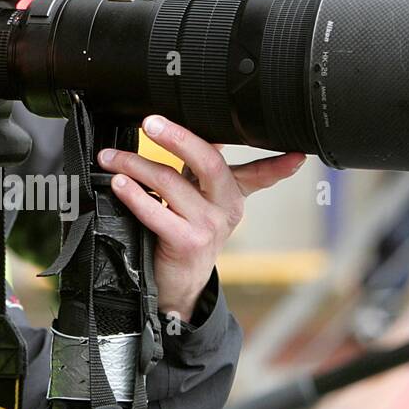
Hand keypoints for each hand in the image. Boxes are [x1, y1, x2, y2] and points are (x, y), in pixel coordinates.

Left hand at [97, 115, 305, 320]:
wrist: (178, 285)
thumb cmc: (184, 235)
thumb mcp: (199, 200)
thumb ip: (199, 169)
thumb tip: (183, 128)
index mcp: (232, 194)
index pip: (259, 173)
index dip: (278, 165)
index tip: (296, 156)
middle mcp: (226, 208)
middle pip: (209, 163)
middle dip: (178, 137)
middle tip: (152, 122)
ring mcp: (208, 226)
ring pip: (171, 183)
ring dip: (135, 165)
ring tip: (112, 157)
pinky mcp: (187, 242)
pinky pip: (156, 212)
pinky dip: (134, 195)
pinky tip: (120, 184)